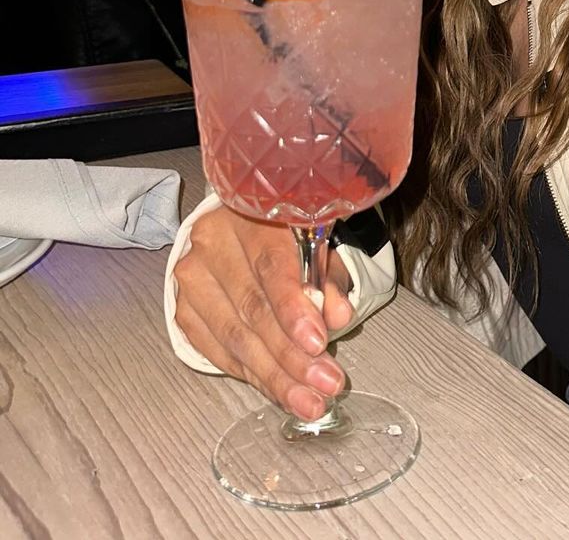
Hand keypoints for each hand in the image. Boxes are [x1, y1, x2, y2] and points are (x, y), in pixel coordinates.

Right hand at [173, 206, 354, 417]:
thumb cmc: (288, 236)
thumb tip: (337, 316)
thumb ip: (329, 278)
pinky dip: (252, 375)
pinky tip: (279, 390)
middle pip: (253, 310)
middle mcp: (213, 242)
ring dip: (274, 376)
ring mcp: (192, 277)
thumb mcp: (318, 245)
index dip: (294, 310)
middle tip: (324, 386)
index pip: (271, 268)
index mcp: (251, 214)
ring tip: (308, 401)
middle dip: (291, 356)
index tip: (319, 345)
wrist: (239, 231)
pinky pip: (218, 352)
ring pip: (235, 337)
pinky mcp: (183, 309)